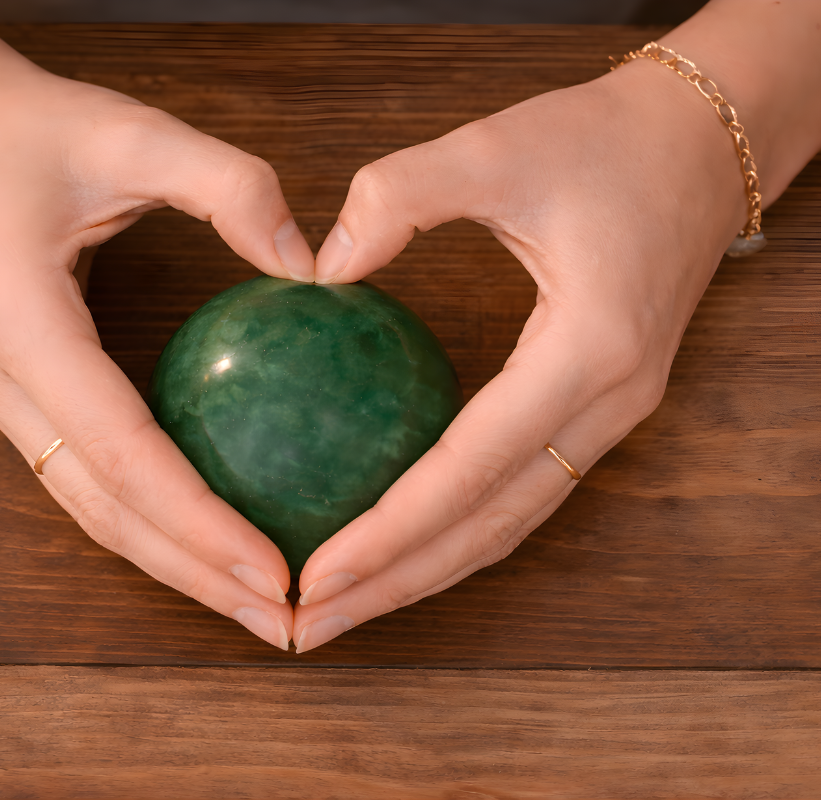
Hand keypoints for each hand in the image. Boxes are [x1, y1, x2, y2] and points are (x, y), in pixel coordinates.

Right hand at [0, 2, 317, 648]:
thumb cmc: (34, 125)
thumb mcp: (138, 131)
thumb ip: (231, 188)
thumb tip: (315, 269)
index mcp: (15, 319)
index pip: (119, 449)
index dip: (198, 523)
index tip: (277, 572)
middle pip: (102, 508)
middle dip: (194, 575)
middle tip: (283, 621)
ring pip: (90, 506)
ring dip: (173, 563)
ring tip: (254, 602)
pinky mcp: (18, 393)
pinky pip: (88, 475)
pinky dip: (149, 519)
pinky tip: (208, 538)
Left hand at [290, 37, 759, 651]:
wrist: (700, 145)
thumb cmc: (604, 139)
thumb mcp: (495, 146)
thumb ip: (399, 196)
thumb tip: (319, 269)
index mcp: (589, 352)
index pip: (471, 468)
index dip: (390, 531)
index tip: (314, 574)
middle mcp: (608, 405)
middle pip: (490, 527)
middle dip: (397, 584)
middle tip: (309, 624)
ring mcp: (611, 416)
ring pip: (510, 524)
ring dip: (427, 572)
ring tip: (345, 606)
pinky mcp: (596, 408)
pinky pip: (521, 492)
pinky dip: (459, 531)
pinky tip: (402, 543)